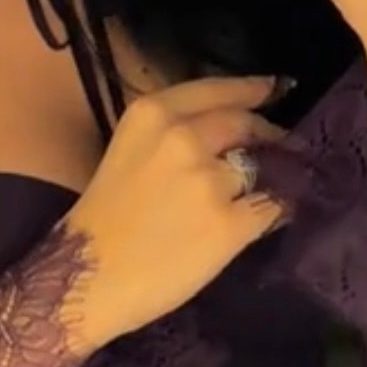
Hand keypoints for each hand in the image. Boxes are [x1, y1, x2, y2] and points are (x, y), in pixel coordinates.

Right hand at [60, 74, 286, 351]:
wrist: (87, 279)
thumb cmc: (102, 221)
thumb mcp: (129, 150)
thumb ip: (173, 134)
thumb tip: (229, 135)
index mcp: (152, 114)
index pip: (217, 91)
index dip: (252, 89)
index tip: (277, 87)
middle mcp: (182, 138)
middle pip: (245, 124)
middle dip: (267, 135)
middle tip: (279, 147)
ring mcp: (208, 181)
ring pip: (261, 168)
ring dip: (268, 178)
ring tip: (259, 194)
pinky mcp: (228, 224)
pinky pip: (273, 208)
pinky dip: (279, 210)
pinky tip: (273, 217)